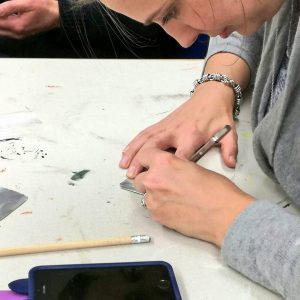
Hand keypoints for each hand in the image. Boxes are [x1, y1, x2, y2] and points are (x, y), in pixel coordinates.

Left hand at [0, 0, 58, 38]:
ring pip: (3, 32)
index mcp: (18, 26)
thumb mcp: (26, 3)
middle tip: (1, 11)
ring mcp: (22, 34)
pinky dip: (4, 25)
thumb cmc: (45, 8)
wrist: (57, 15)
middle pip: (0, 30)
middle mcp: (19, 33)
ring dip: (1, 24)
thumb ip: (9, 7)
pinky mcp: (24, 32)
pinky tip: (5, 17)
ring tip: (2, 14)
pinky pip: (9, 31)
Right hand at [120, 81, 237, 178]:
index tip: (161, 181)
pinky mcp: (162, 123)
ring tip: (123, 165)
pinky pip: (145, 133)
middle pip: (155, 147)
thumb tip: (231, 165)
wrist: (210, 95)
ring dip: (133, 152)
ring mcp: (166, 126)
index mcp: (191, 135)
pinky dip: (134, 142)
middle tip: (132, 175)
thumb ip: (229, 149)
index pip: (179, 155)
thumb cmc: (218, 115)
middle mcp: (175, 130)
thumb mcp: (228, 132)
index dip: (170, 169)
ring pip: (146, 140)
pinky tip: (127, 151)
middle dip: (142, 161)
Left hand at [134, 148, 253, 246]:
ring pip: (144, 192)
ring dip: (153, 192)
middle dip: (147, 177)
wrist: (223, 215)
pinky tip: (173, 207)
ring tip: (171, 196)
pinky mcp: (156, 215)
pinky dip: (158, 205)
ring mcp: (153, 199)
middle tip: (162, 181)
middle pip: (138, 176)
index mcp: (164, 162)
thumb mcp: (192, 167)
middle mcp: (154, 179)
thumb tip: (168, 171)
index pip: (143, 155)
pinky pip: (150, 207)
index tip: (147, 163)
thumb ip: (173, 167)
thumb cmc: (216, 190)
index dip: (146, 159)